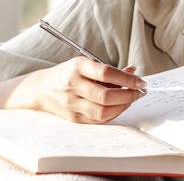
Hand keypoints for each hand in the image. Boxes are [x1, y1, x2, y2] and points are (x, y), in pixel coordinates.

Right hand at [9, 57, 146, 123]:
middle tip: (139, 92)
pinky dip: (113, 114)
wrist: (42, 89)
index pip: (107, 73)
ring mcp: (72, 103)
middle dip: (128, 95)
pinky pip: (98, 119)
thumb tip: (133, 73)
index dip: (127, 78)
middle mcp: (73, 85)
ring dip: (123, 106)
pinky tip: (119, 107)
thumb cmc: (69, 74)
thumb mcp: (86, 64)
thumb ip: (109, 70)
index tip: (140, 81)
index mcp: (78, 67)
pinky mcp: (74, 117)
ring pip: (103, 111)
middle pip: (106, 96)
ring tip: (131, 99)